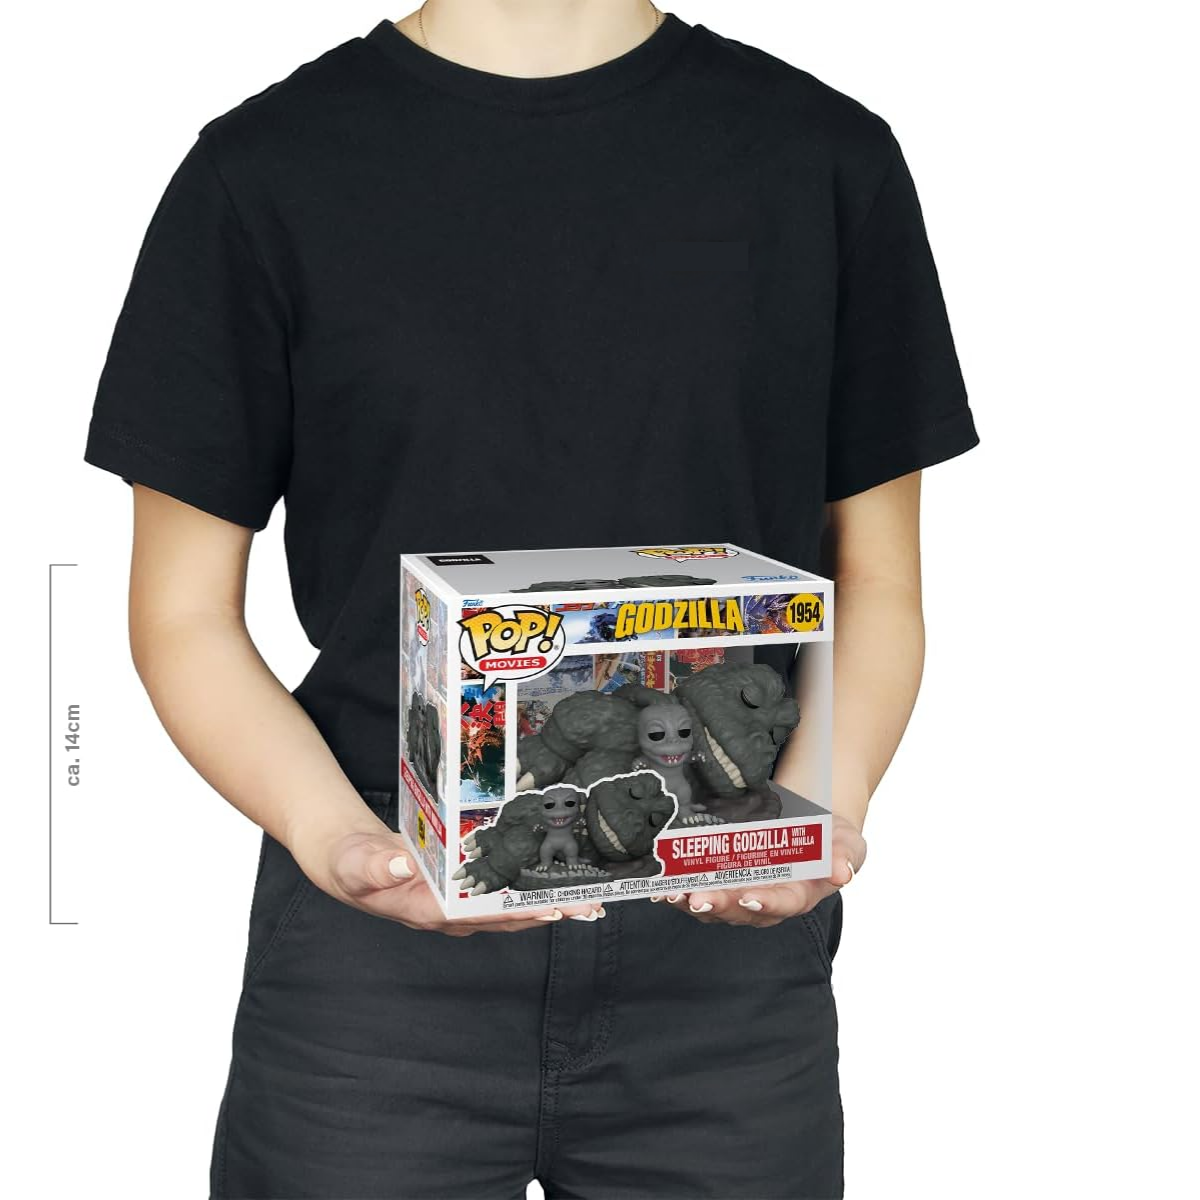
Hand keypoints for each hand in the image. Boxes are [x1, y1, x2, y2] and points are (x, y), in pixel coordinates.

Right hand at [306, 829, 604, 934]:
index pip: (478, 914)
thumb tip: (398, 866)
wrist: (344, 860)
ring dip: (546, 898)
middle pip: (505, 914)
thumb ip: (371, 865)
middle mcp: (448, 911)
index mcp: (424, 909)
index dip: (515, 912)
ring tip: (588, 893)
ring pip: (508, 903)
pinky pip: (501, 885)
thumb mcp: (351, 863)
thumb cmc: (347, 864)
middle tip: (591, 902)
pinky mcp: (461, 884)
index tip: (550, 908)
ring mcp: (457, 900)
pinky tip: (556, 872)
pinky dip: (528, 880)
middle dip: (547, 909)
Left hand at [655, 815, 865, 926]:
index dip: (767, 902)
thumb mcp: (846, 842)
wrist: (810, 825)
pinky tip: (659, 885)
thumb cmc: (829, 838)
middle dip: (718, 904)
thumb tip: (842, 873)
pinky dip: (678, 889)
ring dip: (690, 900)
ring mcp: (741, 893)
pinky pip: (697, 890)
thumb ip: (845, 856)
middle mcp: (767, 899)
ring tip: (670, 892)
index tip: (750, 896)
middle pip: (741, 909)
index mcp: (799, 893)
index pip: (784, 903)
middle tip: (696, 897)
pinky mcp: (721, 883)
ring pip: (714, 904)